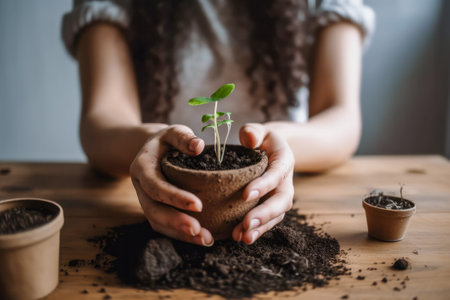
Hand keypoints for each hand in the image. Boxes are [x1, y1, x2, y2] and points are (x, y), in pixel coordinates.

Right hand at [130, 125, 214, 245]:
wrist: (153, 150)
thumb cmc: (167, 141)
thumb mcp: (173, 132)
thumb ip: (183, 137)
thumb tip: (198, 146)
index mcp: (142, 167)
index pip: (156, 186)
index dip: (175, 197)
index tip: (198, 205)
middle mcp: (140, 188)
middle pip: (153, 210)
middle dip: (176, 223)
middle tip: (200, 232)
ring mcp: (146, 201)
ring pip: (158, 223)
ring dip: (180, 234)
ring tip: (205, 240)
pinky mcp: (155, 210)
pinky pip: (165, 227)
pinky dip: (181, 235)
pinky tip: (202, 239)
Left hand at [232, 123, 293, 243]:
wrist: (271, 151)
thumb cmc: (261, 139)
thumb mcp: (258, 130)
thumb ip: (253, 132)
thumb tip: (249, 138)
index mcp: (284, 161)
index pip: (276, 174)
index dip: (264, 185)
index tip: (246, 194)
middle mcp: (286, 182)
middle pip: (281, 201)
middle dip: (264, 214)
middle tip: (246, 224)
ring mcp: (280, 197)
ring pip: (275, 216)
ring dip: (260, 228)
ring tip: (242, 237)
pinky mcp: (271, 207)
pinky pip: (267, 221)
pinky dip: (256, 230)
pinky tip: (240, 237)